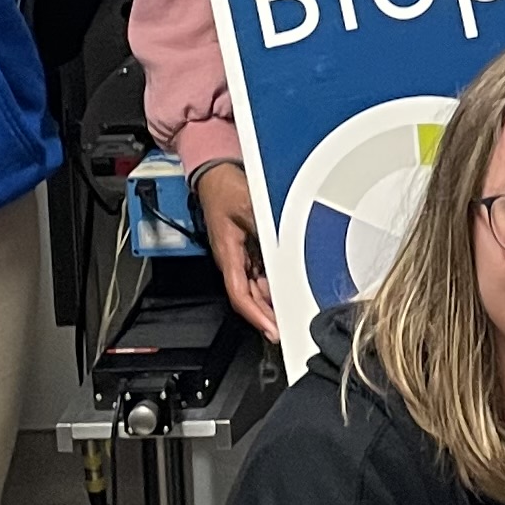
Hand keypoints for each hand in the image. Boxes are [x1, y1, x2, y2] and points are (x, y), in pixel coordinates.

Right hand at [193, 162, 276, 339]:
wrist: (215, 175)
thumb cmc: (224, 189)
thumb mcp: (248, 205)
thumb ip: (263, 228)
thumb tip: (279, 248)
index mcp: (227, 254)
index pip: (240, 295)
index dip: (256, 316)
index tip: (272, 329)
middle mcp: (232, 260)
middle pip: (250, 297)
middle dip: (266, 316)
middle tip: (286, 329)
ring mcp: (239, 256)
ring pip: (256, 287)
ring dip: (270, 302)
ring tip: (289, 315)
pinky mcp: (246, 249)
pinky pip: (260, 273)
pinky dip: (271, 285)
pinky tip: (284, 290)